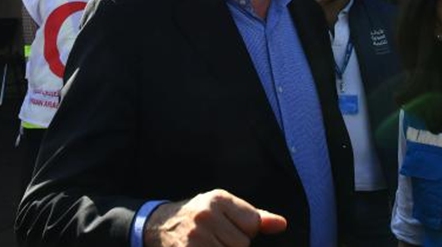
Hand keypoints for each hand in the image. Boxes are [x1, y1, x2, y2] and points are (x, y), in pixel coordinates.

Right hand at [144, 190, 286, 246]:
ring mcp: (195, 237)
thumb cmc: (199, 216)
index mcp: (217, 199)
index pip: (252, 224)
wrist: (159, 226)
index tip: (229, 228)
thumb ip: (255, 216)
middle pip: (241, 244)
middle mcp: (205, 215)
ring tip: (209, 244)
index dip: (244, 231)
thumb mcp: (224, 207)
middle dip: (232, 245)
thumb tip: (282, 224)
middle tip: (217, 239)